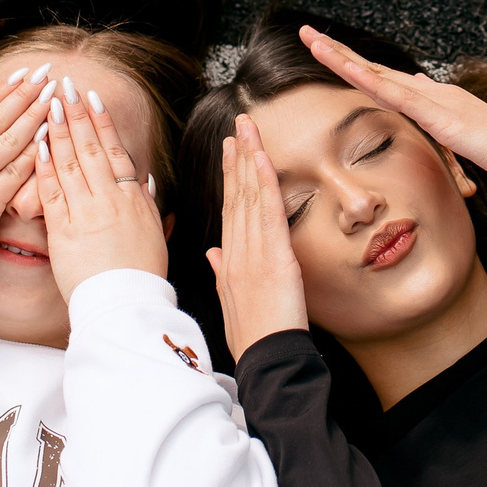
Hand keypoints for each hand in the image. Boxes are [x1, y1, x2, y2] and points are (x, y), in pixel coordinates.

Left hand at [36, 79, 168, 298]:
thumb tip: (143, 181)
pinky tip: (38, 145)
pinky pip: (52, 192)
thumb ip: (145, 204)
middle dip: (77, 115)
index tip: (92, 99)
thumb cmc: (141, 274)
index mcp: (132, 199)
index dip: (102, 123)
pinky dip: (45, 166)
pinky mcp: (64, 230)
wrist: (125, 305)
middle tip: (65, 87)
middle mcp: (109, 199)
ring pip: (70, 163)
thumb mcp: (152, 233)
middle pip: (90, 149)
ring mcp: (86, 213)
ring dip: (59, 131)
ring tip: (49, 105)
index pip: (115, 151)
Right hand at [208, 116, 310, 360]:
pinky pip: (268, 212)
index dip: (229, 177)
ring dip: (249, 158)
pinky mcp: (273, 257)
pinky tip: (261, 157)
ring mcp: (252, 252)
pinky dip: (264, 181)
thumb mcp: (231, 303)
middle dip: (236, 157)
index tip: (230, 150)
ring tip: (246, 129)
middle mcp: (237, 251)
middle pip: (236, 195)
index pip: (230, 209)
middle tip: (237, 126)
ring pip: (250, 196)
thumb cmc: (252, 338)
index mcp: (229, 261)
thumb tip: (213, 253)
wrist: (265, 360)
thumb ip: (222, 273)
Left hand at [297, 26, 486, 176]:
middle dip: (337, 51)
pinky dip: (373, 81)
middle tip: (306, 33)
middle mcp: (426, 89)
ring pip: (378, 75)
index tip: (323, 51)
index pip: (380, 77)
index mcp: (427, 96)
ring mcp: (432, 99)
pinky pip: (399, 96)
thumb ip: (435, 105)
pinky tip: (350, 70)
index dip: (350, 64)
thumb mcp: (456, 127)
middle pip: (372, 68)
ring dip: (344, 58)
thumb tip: (418, 82)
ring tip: (315, 43)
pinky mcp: (438, 115)